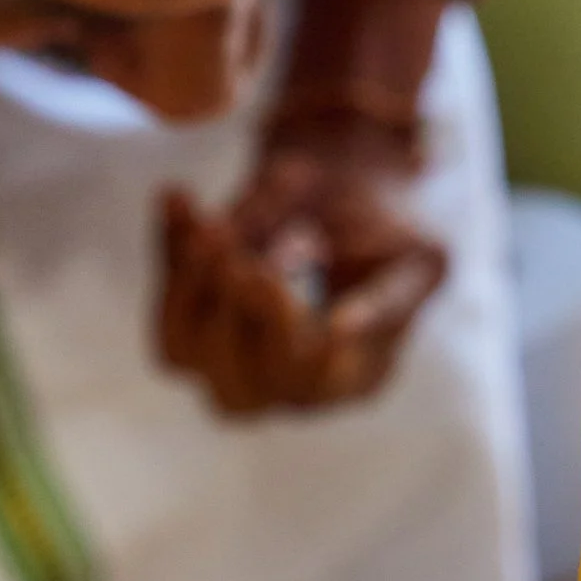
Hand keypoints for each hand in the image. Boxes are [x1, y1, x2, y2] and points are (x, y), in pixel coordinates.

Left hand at [156, 133, 446, 417]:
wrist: (341, 192)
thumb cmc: (390, 230)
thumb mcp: (418, 258)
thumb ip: (389, 297)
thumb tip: (342, 330)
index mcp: (356, 377)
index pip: (311, 382)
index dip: (282, 335)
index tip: (267, 272)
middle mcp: (290, 386)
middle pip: (241, 388)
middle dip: (234, 319)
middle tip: (240, 256)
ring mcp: (232, 364)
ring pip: (185, 352)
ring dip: (191, 284)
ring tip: (212, 222)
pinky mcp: (190, 330)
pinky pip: (162, 302)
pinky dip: (168, 247)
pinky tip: (179, 196)